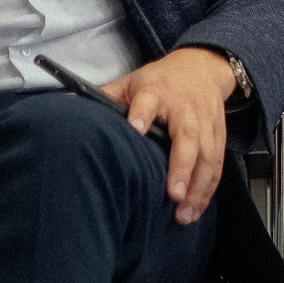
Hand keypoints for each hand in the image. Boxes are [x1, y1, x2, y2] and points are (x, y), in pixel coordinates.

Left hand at [104, 48, 237, 224]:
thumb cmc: (159, 81)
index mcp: (157, 92)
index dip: (142, 115)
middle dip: (182, 168)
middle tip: (173, 195)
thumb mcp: (129, 82)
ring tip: (184, 214)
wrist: (201, 68)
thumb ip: (104, 98)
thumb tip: (64, 110)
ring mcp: (206, 123)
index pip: (148, 103)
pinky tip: (197, 208)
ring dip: (198, 187)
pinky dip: (208, 189)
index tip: (135, 129)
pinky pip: (216, 165)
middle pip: (188, 138)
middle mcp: (185, 109)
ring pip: (208, 157)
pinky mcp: (219, 135)